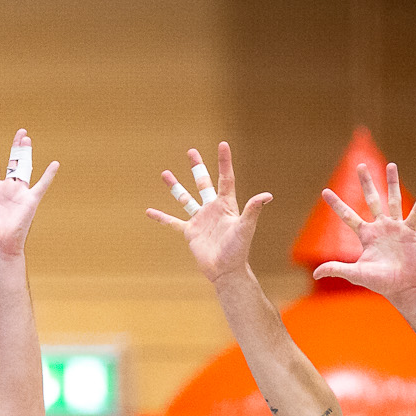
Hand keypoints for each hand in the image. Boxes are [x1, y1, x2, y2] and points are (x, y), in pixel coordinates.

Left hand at [0, 129, 58, 258]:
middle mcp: (7, 191)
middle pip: (13, 163)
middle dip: (16, 148)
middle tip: (21, 132)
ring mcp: (19, 195)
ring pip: (25, 168)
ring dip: (26, 153)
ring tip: (28, 138)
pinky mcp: (30, 201)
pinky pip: (41, 185)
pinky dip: (48, 175)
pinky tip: (55, 164)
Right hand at [146, 141, 271, 283]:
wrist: (226, 270)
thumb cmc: (239, 250)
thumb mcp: (245, 228)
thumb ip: (253, 210)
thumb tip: (267, 195)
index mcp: (226, 205)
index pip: (225, 179)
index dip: (224, 162)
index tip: (222, 144)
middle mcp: (212, 209)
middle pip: (203, 182)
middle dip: (197, 167)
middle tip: (191, 152)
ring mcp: (200, 220)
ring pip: (185, 198)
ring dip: (175, 186)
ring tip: (165, 173)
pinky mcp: (190, 232)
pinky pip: (173, 222)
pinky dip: (161, 217)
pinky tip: (149, 212)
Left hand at [311, 162, 415, 298]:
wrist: (404, 288)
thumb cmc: (380, 283)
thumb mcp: (356, 273)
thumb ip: (336, 269)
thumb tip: (315, 273)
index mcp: (366, 235)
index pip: (348, 216)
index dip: (336, 204)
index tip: (325, 191)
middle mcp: (380, 228)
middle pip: (371, 200)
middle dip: (366, 183)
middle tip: (360, 165)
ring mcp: (396, 228)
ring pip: (393, 200)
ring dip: (392, 182)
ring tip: (391, 165)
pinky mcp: (410, 232)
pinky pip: (415, 213)